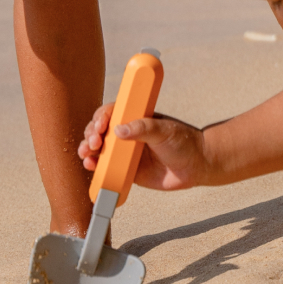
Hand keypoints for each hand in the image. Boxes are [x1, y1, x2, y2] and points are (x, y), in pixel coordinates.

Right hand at [77, 112, 209, 189]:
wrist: (195, 166)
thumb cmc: (183, 142)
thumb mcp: (165, 130)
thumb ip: (144, 128)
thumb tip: (119, 130)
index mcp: (136, 117)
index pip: (112, 112)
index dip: (101, 117)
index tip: (100, 125)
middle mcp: (127, 133)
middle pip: (100, 130)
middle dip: (91, 134)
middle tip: (95, 142)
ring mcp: (125, 152)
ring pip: (99, 149)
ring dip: (88, 150)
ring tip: (87, 155)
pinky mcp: (126, 171)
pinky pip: (106, 169)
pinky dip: (95, 168)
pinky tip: (91, 167)